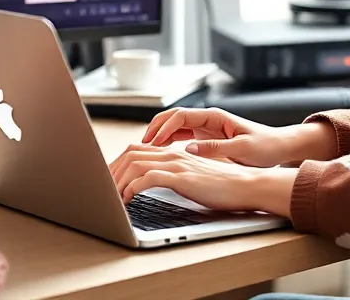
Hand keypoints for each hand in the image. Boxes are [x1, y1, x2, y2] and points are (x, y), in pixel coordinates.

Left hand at [109, 144, 296, 215]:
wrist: (247, 185)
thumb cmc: (223, 185)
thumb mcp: (194, 176)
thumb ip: (177, 174)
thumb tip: (157, 183)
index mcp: (175, 152)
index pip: (137, 150)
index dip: (118, 163)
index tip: (109, 179)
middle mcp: (173, 154)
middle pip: (130, 153)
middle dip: (111, 171)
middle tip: (102, 189)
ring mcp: (177, 164)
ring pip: (135, 164)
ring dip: (118, 180)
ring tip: (110, 196)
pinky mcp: (182, 177)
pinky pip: (148, 178)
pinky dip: (132, 188)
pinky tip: (128, 200)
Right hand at [142, 108, 336, 167]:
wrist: (282, 148)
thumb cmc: (266, 146)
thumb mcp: (242, 149)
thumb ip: (215, 148)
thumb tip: (187, 149)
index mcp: (215, 117)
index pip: (181, 116)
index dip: (164, 128)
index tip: (153, 142)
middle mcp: (208, 120)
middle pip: (173, 118)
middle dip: (155, 129)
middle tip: (140, 145)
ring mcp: (206, 129)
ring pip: (174, 128)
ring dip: (159, 136)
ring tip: (144, 152)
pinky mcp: (207, 140)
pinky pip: (181, 137)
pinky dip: (168, 143)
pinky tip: (160, 156)